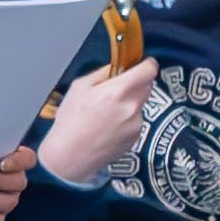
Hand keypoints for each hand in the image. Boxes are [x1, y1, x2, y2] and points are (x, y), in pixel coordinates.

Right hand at [39, 52, 158, 187]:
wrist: (70, 156)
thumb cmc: (71, 121)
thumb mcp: (79, 87)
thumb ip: (103, 73)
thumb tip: (117, 67)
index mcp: (119, 91)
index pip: (149, 70)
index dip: (146, 64)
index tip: (140, 64)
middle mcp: (132, 107)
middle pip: (147, 85)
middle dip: (136, 83)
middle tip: (117, 88)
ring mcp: (136, 124)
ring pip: (140, 103)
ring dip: (130, 102)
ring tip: (107, 113)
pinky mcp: (135, 138)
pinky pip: (136, 120)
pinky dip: (127, 119)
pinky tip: (109, 126)